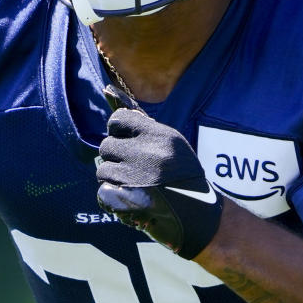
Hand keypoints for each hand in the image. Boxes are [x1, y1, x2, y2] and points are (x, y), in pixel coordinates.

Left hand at [96, 85, 222, 258]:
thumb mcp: (168, 141)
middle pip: (106, 146)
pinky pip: (102, 191)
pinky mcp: (126, 200)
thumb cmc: (181, 174)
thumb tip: (107, 88)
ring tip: (136, 186)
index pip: (117, 119)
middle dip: (116, 159)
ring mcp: (137, 178)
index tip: (128, 143)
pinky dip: (112, 197)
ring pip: (102, 170)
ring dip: (114, 179)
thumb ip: (138, 118)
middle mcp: (148, 154)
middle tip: (135, 170)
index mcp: (161, 136)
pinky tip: (131, 199)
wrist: (199, 215)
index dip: (118, 132)